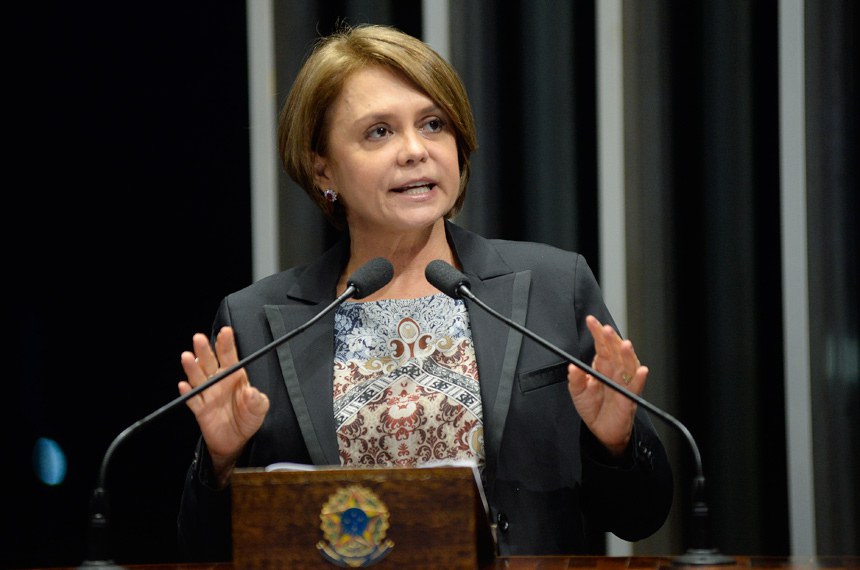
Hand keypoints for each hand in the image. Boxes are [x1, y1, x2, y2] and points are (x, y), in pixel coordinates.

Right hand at [178, 326, 269, 486]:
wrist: (237, 441)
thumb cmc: (249, 418)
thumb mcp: (259, 408)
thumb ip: (257, 400)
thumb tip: (251, 392)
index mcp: (234, 376)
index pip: (229, 356)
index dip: (226, 343)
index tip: (225, 332)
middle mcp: (219, 381)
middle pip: (209, 362)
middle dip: (204, 350)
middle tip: (199, 338)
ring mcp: (208, 394)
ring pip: (197, 377)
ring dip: (192, 367)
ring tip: (187, 356)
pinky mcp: (200, 409)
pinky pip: (192, 399)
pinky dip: (187, 392)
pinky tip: (184, 385)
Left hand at [567, 315, 647, 455]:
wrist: (600, 431)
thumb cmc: (592, 408)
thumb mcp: (578, 392)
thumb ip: (575, 379)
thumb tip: (572, 367)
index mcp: (603, 368)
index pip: (601, 347)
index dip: (598, 334)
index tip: (591, 320)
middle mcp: (615, 373)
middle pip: (615, 353)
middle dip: (611, 340)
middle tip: (606, 329)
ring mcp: (623, 385)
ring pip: (628, 367)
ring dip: (628, 356)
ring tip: (625, 344)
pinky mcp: (629, 400)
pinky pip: (635, 388)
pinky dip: (639, 379)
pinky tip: (642, 370)